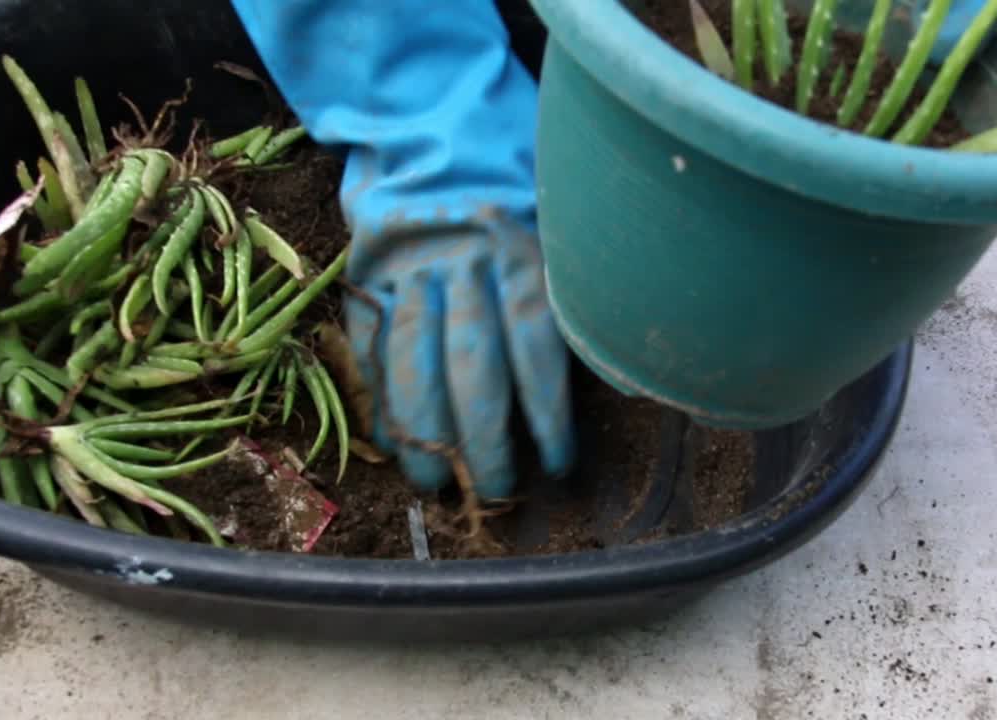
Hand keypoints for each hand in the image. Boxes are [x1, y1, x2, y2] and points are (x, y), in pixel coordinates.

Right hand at [228, 0, 574, 498]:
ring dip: (426, 436)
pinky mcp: (366, 279)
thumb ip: (581, 293)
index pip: (536, 347)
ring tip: (437, 486)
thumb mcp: (559, 224)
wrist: (431, 126)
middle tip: (500, 489)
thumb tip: (630, 375)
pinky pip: (371, 348)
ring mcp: (406, 273)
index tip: (555, 465)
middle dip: (486, 440)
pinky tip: (391, 444)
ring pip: (414, 366)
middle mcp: (462, 264)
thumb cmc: (513, 187)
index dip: (545, 414)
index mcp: (518, 250)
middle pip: (473, 368)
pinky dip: (379, 399)